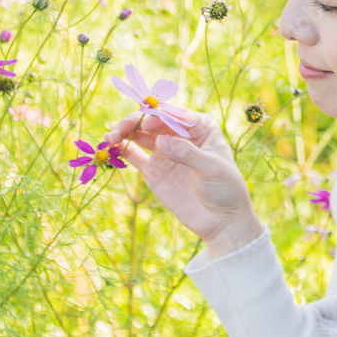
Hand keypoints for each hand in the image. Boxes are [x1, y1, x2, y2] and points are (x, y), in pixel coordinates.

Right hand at [104, 109, 264, 256]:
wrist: (222, 221)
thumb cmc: (226, 189)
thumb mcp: (213, 168)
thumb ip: (188, 154)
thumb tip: (161, 141)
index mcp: (199, 127)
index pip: (175, 114)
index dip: (158, 115)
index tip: (147, 124)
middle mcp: (179, 135)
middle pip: (153, 121)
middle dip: (135, 121)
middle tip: (121, 127)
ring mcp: (165, 151)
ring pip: (140, 135)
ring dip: (124, 131)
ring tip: (111, 136)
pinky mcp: (153, 170)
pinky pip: (133, 155)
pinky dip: (121, 149)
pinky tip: (110, 146)